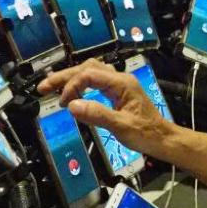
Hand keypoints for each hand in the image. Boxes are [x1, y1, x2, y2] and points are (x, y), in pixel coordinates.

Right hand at [38, 58, 175, 157]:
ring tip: (53, 88)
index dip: (72, 86)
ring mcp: (119, 84)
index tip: (63, 103)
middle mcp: (120, 79)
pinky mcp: (118, 92)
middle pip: (87, 68)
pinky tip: (73, 92)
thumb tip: (72, 105)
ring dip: (72, 78)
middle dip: (65, 77)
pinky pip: (96, 81)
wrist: (162, 139)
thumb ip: (97, 114)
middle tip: (44, 87)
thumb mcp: (121, 126)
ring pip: (91, 72)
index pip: (89, 75)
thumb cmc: (145, 134)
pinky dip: (82, 84)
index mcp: (121, 83)